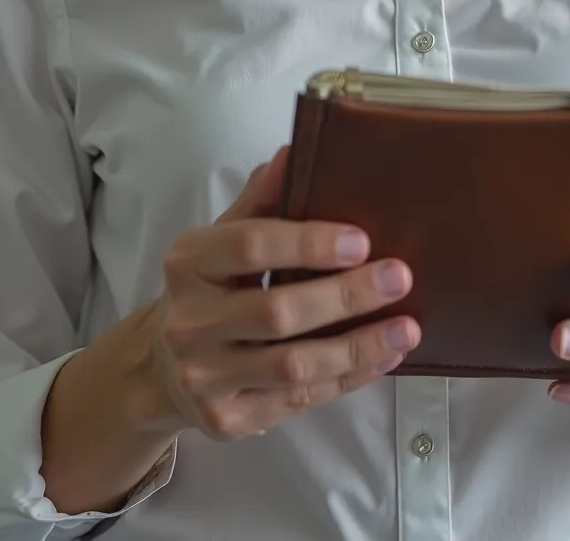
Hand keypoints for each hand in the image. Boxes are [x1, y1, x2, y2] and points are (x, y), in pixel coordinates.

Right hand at [139, 148, 420, 440]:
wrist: (162, 368)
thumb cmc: (209, 291)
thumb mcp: (222, 240)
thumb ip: (261, 201)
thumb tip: (295, 151)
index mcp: (188, 263)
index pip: (250, 245)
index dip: (309, 242)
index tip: (362, 239)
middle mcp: (189, 323)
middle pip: (277, 312)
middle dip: (346, 295)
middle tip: (399, 277)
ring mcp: (204, 377)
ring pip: (293, 366)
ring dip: (358, 347)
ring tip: (406, 328)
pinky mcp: (226, 420)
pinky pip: (299, 400)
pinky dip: (347, 378)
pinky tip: (383, 358)